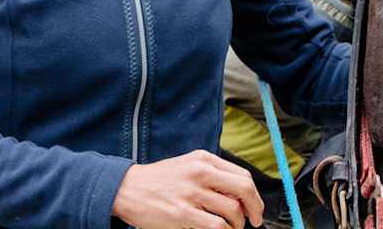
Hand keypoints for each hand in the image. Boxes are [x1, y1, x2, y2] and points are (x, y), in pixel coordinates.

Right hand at [111, 149, 264, 228]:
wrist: (127, 189)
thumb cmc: (158, 180)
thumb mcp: (187, 166)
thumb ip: (212, 174)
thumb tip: (240, 194)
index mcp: (204, 159)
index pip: (243, 176)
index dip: (255, 196)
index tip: (255, 208)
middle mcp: (200, 172)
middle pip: (244, 190)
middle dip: (255, 209)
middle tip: (255, 221)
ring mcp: (191, 193)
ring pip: (232, 212)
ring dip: (237, 225)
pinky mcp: (182, 214)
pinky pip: (216, 227)